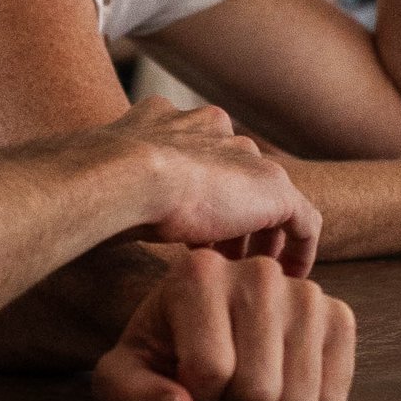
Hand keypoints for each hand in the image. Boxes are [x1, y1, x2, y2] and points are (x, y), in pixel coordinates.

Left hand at [93, 246, 356, 400]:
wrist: (206, 337)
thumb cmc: (160, 357)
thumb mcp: (123, 377)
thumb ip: (135, 397)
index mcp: (199, 272)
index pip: (209, 371)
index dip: (195, 400)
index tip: (183, 384)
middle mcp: (259, 271)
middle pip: (258, 388)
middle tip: (219, 388)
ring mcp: (307, 292)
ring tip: (247, 383)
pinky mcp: (340, 316)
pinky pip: (333, 398)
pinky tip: (282, 383)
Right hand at [111, 98, 320, 274]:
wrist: (125, 176)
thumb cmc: (103, 186)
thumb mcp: (111, 183)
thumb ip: (121, 188)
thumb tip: (97, 216)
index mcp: (175, 122)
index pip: (201, 160)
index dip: (200, 201)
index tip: (194, 238)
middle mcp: (216, 130)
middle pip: (237, 176)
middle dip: (232, 219)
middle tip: (223, 260)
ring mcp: (248, 157)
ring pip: (268, 198)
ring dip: (261, 238)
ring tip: (250, 273)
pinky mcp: (274, 188)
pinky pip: (303, 220)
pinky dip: (299, 250)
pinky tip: (290, 277)